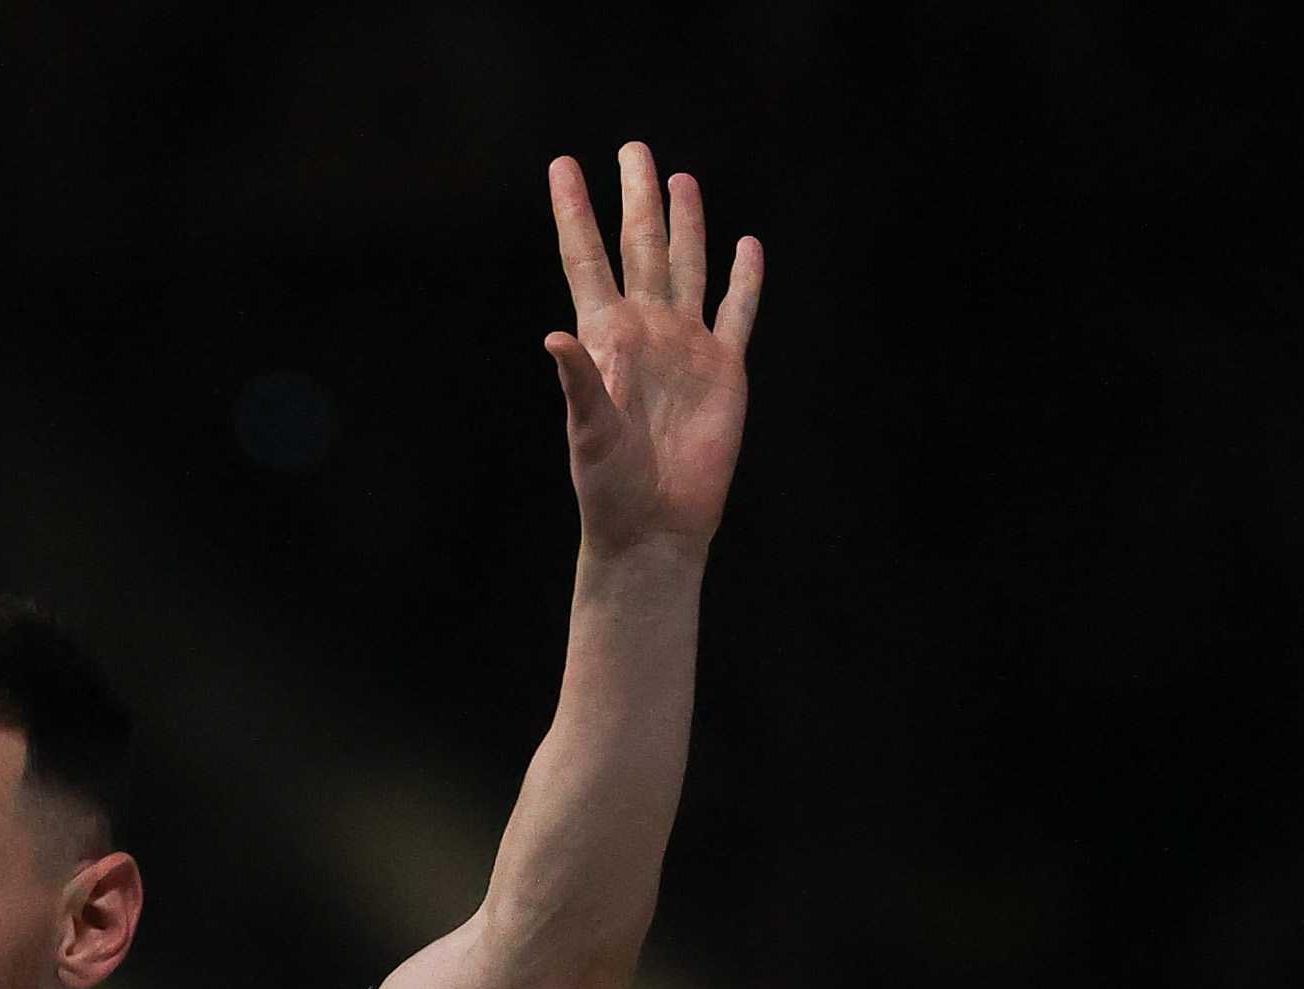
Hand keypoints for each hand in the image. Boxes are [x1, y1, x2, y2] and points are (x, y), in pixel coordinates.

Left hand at [545, 144, 760, 559]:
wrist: (656, 526)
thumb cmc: (609, 487)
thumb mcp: (589, 434)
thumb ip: (579, 384)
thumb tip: (555, 336)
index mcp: (606, 338)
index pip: (587, 259)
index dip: (575, 212)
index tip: (563, 166)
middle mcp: (647, 330)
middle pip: (642, 246)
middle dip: (638, 197)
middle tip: (632, 147)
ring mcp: (687, 347)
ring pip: (689, 267)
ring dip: (687, 224)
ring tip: (680, 180)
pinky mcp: (725, 371)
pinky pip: (737, 313)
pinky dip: (745, 280)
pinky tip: (748, 246)